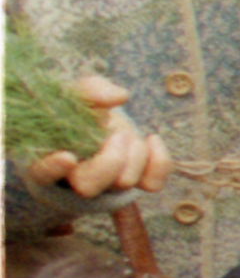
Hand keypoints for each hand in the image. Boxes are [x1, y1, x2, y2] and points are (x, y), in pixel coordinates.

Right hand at [21, 76, 171, 201]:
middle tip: (115, 133)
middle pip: (89, 187)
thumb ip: (91, 90)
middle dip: (108, 159)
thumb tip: (118, 96)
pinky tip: (152, 139)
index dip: (53, 169)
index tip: (68, 156)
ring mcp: (106, 184)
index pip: (43, 173)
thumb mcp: (79, 91)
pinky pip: (153, 184)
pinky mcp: (134, 181)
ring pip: (124, 182)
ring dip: (133, 152)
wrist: (100, 118)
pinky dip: (159, 161)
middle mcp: (74, 177)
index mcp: (47, 155)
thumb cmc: (82, 106)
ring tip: (124, 132)